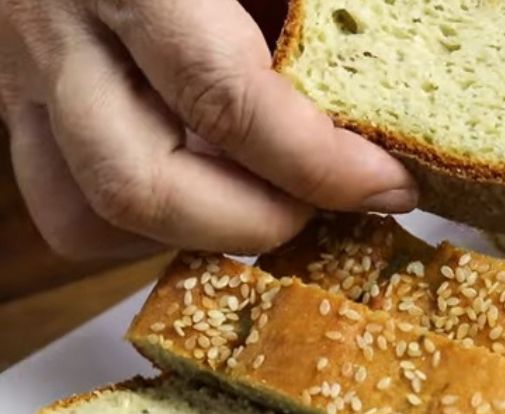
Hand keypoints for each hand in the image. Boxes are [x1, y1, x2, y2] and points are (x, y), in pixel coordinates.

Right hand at [0, 0, 416, 259]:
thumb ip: (324, 1)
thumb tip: (395, 90)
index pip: (225, 97)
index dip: (321, 164)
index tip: (391, 184)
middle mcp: (57, 22)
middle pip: (141, 184)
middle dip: (259, 219)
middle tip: (335, 202)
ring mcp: (21, 65)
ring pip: (90, 210)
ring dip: (197, 229)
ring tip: (276, 195)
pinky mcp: (12, 91)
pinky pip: (62, 197)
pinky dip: (147, 220)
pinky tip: (212, 183)